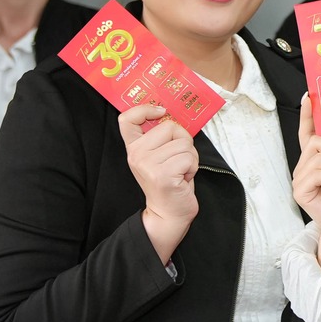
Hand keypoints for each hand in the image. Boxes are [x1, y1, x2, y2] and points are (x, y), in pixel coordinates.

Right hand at [119, 104, 197, 259]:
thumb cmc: (170, 182)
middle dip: (184, 142)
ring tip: (180, 171)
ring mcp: (147, 164)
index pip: (127, 119)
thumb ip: (160, 138)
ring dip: (190, 158)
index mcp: (134, 148)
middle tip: (178, 160)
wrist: (168, 213)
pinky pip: (189, 157)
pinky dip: (193, 167)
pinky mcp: (162, 175)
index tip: (161, 111)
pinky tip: (183, 179)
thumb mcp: (159, 157)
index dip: (145, 108)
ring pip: (184, 143)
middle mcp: (136, 154)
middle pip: (170, 127)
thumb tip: (171, 115)